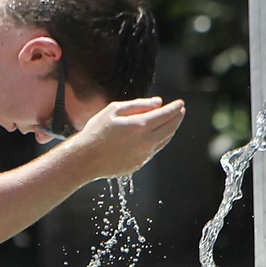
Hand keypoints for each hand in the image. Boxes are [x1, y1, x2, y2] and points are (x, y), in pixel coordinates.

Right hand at [69, 96, 184, 180]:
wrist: (85, 159)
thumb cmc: (96, 131)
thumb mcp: (114, 110)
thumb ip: (138, 105)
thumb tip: (158, 103)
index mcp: (139, 126)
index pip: (165, 115)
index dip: (175, 108)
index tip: (180, 103)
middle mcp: (145, 142)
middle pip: (170, 128)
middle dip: (177, 117)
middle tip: (180, 110)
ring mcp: (144, 155)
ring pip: (164, 140)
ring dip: (171, 129)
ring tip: (172, 121)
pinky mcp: (140, 163)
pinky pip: (155, 150)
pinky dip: (160, 140)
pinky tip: (159, 134)